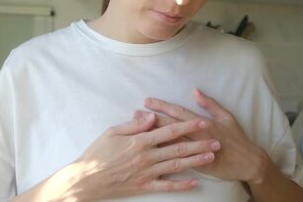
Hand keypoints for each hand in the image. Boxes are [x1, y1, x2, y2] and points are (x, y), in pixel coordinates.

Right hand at [53, 111, 221, 200]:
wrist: (86, 179)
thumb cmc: (97, 153)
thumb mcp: (112, 132)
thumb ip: (134, 125)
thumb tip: (151, 116)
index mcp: (139, 141)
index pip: (168, 131)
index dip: (187, 125)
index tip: (202, 122)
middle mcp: (146, 157)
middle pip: (178, 148)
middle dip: (199, 144)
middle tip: (216, 141)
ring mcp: (146, 173)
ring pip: (176, 166)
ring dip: (195, 161)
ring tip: (211, 157)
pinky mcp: (144, 186)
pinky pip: (167, 186)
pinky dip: (182, 185)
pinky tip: (196, 182)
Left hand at [143, 89, 267, 183]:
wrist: (247, 162)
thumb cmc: (236, 138)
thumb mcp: (226, 117)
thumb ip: (210, 104)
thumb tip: (195, 91)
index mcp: (203, 123)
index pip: (178, 112)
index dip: (162, 107)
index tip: (147, 102)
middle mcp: (197, 136)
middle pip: (170, 127)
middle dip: (151, 120)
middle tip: (134, 114)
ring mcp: (195, 151)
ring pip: (170, 143)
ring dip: (153, 136)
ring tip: (137, 131)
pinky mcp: (196, 164)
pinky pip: (176, 159)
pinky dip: (163, 155)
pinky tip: (151, 151)